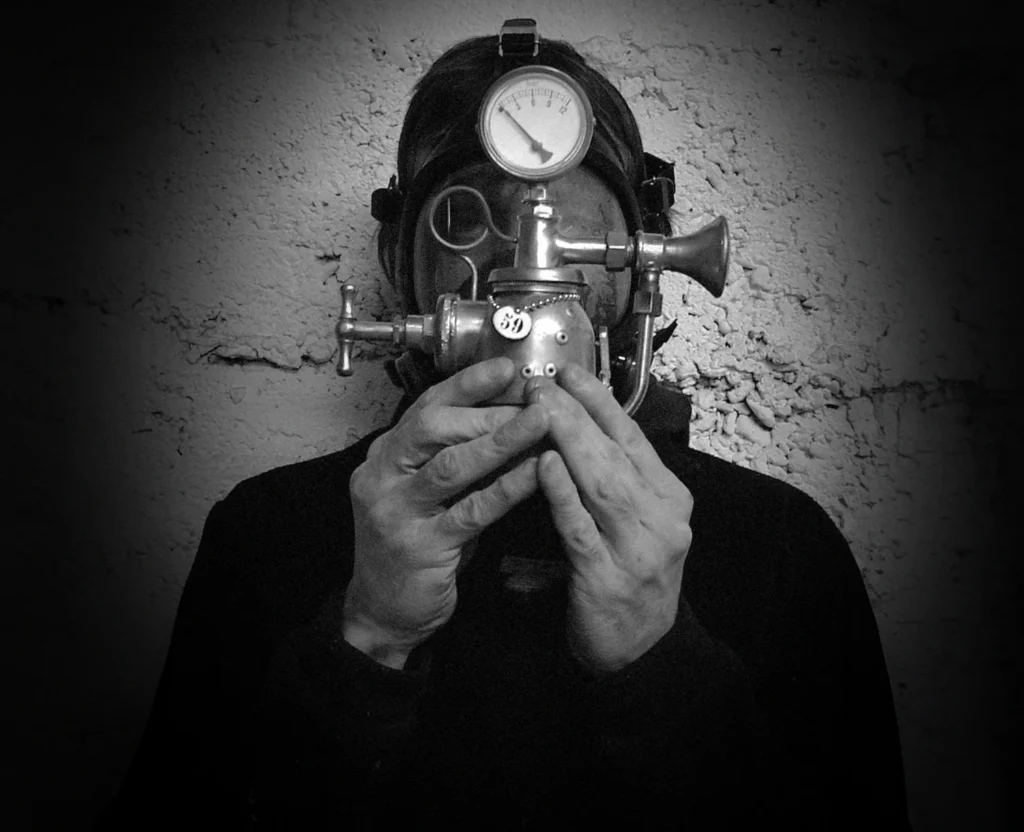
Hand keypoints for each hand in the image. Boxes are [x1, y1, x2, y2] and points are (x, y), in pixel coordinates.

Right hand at [344, 357, 547, 668]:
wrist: (384, 612)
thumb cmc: (414, 543)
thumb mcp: (426, 492)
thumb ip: (454, 456)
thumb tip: (509, 416)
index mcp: (385, 456)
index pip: (425, 407)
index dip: (466, 384)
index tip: (506, 366)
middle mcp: (382, 476)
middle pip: (433, 427)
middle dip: (487, 410)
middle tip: (534, 399)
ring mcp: (396, 512)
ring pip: (451, 465)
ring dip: (500, 440)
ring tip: (541, 421)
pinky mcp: (420, 547)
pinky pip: (470, 511)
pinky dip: (505, 489)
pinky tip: (535, 474)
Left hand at [525, 364, 692, 674]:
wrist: (640, 650)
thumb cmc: (630, 575)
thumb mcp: (638, 522)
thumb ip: (618, 479)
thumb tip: (577, 424)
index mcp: (670, 497)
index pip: (633, 437)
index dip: (600, 402)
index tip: (569, 372)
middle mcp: (663, 518)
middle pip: (617, 453)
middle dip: (578, 414)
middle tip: (542, 383)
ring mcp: (639, 550)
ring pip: (602, 483)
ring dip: (569, 441)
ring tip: (539, 409)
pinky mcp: (607, 579)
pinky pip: (580, 528)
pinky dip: (562, 494)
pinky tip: (543, 466)